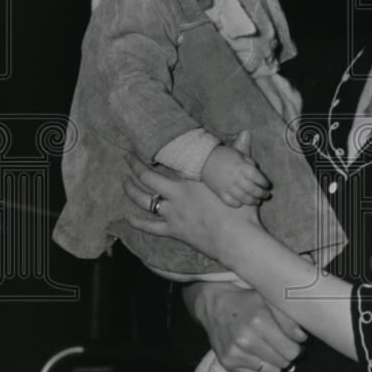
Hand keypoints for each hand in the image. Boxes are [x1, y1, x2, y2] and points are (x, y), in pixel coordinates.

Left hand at [124, 138, 262, 263]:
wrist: (238, 239)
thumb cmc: (242, 209)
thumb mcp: (241, 178)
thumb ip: (241, 153)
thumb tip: (246, 132)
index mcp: (193, 178)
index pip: (170, 159)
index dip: (158, 150)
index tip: (148, 143)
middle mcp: (178, 193)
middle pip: (147, 177)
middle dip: (135, 166)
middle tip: (128, 158)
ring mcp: (173, 213)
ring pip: (144, 200)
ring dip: (131, 190)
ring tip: (125, 182)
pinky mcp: (174, 230)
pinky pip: (150, 227)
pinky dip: (137, 222)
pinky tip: (127, 217)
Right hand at [183, 281, 306, 371]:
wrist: (213, 305)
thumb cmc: (246, 301)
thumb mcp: (268, 299)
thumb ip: (288, 318)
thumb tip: (301, 338)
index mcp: (259, 321)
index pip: (292, 351)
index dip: (296, 345)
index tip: (292, 339)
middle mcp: (245, 340)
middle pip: (284, 363)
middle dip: (286, 354)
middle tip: (280, 343)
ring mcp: (235, 354)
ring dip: (274, 363)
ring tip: (268, 348)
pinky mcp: (228, 363)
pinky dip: (259, 368)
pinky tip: (254, 353)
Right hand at [201, 137, 270, 207]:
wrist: (203, 159)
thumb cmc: (223, 155)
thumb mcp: (239, 153)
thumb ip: (249, 161)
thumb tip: (257, 168)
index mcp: (242, 167)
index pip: (257, 177)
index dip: (264, 182)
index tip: (267, 185)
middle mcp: (236, 178)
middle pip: (252, 189)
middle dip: (262, 194)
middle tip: (266, 195)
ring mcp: (228, 187)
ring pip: (244, 198)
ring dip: (253, 201)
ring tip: (257, 201)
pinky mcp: (220, 193)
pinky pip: (231, 202)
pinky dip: (238, 204)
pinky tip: (242, 202)